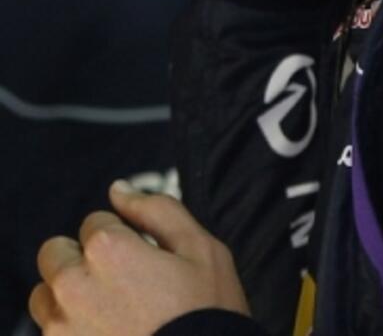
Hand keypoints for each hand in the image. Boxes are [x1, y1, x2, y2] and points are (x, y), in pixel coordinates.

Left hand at [29, 181, 249, 334]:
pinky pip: (52, 332)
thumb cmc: (207, 312)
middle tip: (122, 282)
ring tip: (112, 311)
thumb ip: (158, 210)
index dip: (124, 236)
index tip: (144, 257)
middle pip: (57, 253)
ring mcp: (61, 326)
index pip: (96, 221)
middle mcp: (73, 284)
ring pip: (45, 295)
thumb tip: (119, 190)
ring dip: (69, 296)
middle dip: (84, 260)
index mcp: (108, 250)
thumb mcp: (202, 250)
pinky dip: (74, 329)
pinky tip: (110, 333)